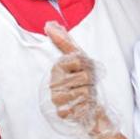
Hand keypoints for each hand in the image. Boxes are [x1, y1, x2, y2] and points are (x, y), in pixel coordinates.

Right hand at [42, 22, 119, 138]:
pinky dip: (85, 108)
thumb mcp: (79, 57)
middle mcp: (54, 82)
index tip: (85, 70)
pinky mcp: (61, 113)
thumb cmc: (83, 79)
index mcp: (57, 66)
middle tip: (86, 84)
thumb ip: (64, 41)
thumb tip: (48, 25)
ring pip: (84, 93)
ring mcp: (56, 98)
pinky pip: (80, 108)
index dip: (89, 66)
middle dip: (91, 82)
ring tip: (84, 96)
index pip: (79, 60)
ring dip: (90, 95)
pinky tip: (82, 106)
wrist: (89, 104)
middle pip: (84, 77)